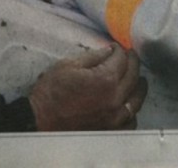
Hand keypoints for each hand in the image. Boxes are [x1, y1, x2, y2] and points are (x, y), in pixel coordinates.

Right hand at [29, 44, 147, 130]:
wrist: (40, 120)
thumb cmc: (51, 91)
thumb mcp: (68, 65)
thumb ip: (93, 56)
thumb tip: (110, 50)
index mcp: (105, 79)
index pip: (121, 59)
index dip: (119, 49)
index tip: (116, 46)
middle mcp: (115, 99)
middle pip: (133, 76)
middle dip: (133, 62)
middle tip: (131, 56)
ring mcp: (115, 117)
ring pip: (136, 99)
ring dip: (138, 86)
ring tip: (138, 79)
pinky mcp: (111, 130)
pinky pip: (131, 120)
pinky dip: (132, 110)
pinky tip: (129, 104)